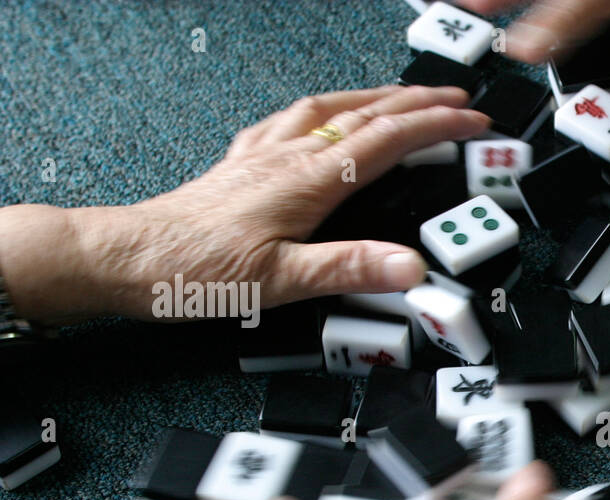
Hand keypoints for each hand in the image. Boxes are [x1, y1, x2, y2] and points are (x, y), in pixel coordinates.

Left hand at [0, 85, 488, 327]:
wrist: (125, 260)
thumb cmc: (193, 273)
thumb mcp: (280, 283)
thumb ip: (350, 269)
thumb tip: (412, 266)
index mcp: (307, 182)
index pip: (387, 141)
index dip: (435, 127)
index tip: (474, 120)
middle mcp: (286, 159)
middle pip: (364, 115)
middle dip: (417, 104)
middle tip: (457, 99)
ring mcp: (261, 158)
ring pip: (328, 110)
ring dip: (372, 98)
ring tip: (401, 97)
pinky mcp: (240, 168)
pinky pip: (289, 123)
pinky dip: (320, 112)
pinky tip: (317, 118)